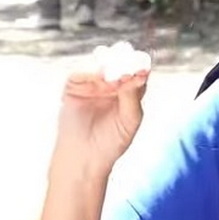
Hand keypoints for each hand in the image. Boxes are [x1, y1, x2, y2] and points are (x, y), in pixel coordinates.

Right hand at [55, 42, 151, 173]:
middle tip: (132, 61)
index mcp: (129, 91)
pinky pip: (80, 76)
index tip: (145, 68)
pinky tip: (103, 83)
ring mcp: (92, 85)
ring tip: (120, 78)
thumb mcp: (130, 119)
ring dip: (111, 69)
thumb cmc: (112, 141)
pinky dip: (92, 76)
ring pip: (101, 68)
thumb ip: (133, 96)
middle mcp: (111, 85)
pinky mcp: (74, 89)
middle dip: (125, 62)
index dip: (140, 68)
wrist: (86, 158)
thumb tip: (137, 76)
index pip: (137, 73)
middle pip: (119, 66)